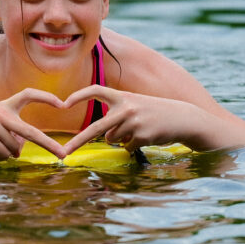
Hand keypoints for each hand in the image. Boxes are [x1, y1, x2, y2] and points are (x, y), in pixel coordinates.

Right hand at [0, 88, 70, 161]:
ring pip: (14, 150)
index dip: (46, 98)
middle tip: (64, 156)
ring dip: (5, 154)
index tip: (63, 104)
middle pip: (31, 132)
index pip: (28, 95)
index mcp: (4, 106)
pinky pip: (3, 155)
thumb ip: (10, 134)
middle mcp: (1, 112)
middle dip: (49, 145)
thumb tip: (20, 151)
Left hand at [62, 85, 204, 154]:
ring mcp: (133, 122)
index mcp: (122, 96)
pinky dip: (132, 146)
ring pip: (112, 140)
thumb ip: (116, 115)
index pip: (95, 90)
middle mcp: (125, 108)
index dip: (78, 96)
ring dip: (120, 139)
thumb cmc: (154, 112)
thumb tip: (103, 138)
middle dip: (77, 142)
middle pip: (95, 128)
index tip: (63, 103)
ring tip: (137, 130)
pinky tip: (146, 137)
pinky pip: (126, 148)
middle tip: (63, 153)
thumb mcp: (134, 105)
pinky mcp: (142, 136)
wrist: (181, 118)